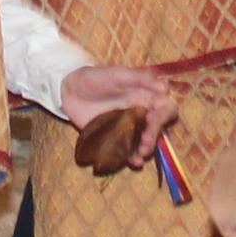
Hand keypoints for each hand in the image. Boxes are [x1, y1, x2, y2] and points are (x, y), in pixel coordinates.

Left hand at [59, 65, 176, 158]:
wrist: (70, 90)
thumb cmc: (96, 78)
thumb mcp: (119, 74)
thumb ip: (140, 79)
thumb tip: (165, 88)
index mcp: (145, 96)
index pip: (165, 108)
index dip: (165, 116)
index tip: (156, 121)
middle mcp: (140, 114)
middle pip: (156, 128)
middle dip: (154, 137)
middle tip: (146, 143)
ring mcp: (127, 128)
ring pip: (143, 142)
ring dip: (146, 150)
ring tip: (140, 156)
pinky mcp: (115, 139)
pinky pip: (127, 150)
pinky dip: (132, 157)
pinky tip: (132, 161)